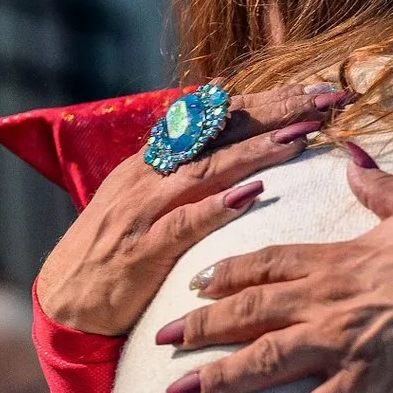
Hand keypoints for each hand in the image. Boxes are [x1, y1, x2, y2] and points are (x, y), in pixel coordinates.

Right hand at [34, 88, 342, 335]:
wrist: (66, 303)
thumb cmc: (117, 248)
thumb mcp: (148, 197)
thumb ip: (187, 162)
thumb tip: (223, 109)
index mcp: (156, 159)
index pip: (220, 118)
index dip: (269, 101)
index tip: (316, 90)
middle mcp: (151, 174)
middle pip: (221, 133)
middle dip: (276, 112)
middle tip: (326, 98)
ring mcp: (145, 209)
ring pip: (208, 170)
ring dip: (258, 150)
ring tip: (302, 135)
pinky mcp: (143, 249)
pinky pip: (185, 223)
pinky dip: (219, 206)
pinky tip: (253, 192)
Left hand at [156, 144, 392, 392]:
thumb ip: (378, 187)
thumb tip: (353, 159)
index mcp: (337, 260)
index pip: (266, 264)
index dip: (227, 274)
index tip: (196, 283)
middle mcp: (326, 302)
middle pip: (248, 312)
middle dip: (202, 326)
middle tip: (162, 340)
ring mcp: (342, 344)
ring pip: (263, 362)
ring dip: (217, 379)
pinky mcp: (366, 383)